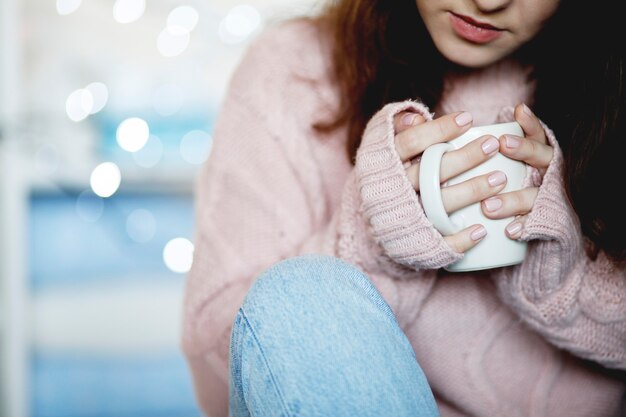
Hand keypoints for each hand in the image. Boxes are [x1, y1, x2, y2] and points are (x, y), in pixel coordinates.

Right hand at [393, 110, 506, 253]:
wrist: (367, 224)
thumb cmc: (387, 176)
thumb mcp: (382, 150)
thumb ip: (397, 129)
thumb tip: (417, 116)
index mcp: (383, 163)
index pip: (410, 142)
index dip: (438, 130)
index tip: (468, 119)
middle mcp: (392, 190)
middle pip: (429, 172)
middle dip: (464, 158)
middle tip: (492, 145)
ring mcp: (403, 216)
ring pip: (438, 204)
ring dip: (471, 191)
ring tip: (500, 179)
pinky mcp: (413, 242)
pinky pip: (438, 242)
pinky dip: (459, 238)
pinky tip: (481, 231)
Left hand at [480, 103, 553, 239]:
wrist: (545, 228)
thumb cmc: (511, 189)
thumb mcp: (504, 167)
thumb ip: (479, 149)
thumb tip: (427, 122)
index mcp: (538, 157)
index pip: (537, 135)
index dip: (530, 123)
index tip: (517, 111)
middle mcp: (548, 174)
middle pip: (542, 157)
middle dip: (524, 149)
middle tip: (503, 143)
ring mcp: (550, 198)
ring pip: (535, 194)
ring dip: (513, 199)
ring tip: (488, 205)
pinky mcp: (548, 221)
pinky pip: (537, 223)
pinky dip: (524, 226)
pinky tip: (510, 230)